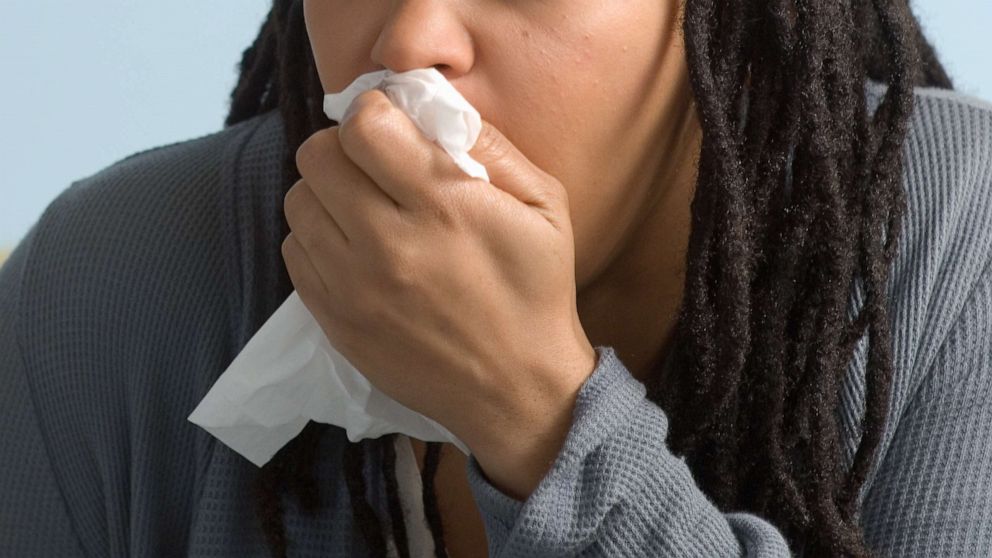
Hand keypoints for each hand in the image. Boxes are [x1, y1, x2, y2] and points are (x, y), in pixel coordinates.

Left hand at [282, 89, 597, 498]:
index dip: (374, 114)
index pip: (363, 127)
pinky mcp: (335, 320)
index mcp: (443, 206)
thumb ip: (492, 147)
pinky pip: (295, 252)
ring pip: (298, 202)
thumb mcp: (545, 208)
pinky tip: (355, 251)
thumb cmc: (536, 293)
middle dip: (344, 148)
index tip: (393, 128)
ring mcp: (353, 287)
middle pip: (317, 157)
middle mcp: (387, 243)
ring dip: (327, 193)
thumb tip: (432, 108)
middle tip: (375, 166)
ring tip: (364, 210)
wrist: (517, 391)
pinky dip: (318, 239)